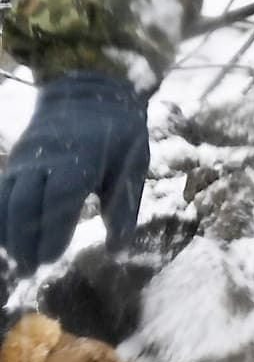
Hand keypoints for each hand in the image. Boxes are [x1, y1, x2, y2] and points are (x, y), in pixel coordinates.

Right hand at [0, 74, 147, 271]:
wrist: (89, 92)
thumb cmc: (118, 133)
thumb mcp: (132, 163)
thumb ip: (123, 207)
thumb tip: (117, 249)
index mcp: (83, 157)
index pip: (60, 198)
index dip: (51, 230)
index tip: (50, 259)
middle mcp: (47, 158)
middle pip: (24, 203)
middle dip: (23, 240)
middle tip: (30, 270)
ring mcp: (27, 158)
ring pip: (5, 199)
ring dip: (8, 233)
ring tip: (19, 262)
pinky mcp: (16, 162)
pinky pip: (0, 193)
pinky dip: (1, 218)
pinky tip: (8, 241)